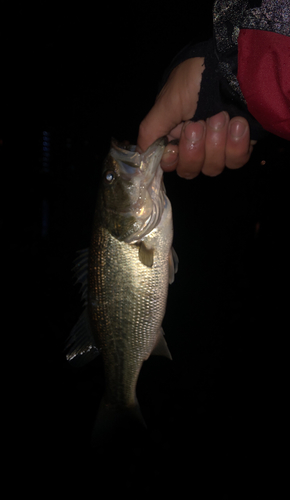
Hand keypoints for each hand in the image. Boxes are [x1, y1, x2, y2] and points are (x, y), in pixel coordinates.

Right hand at [137, 58, 255, 178]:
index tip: (174, 147)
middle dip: (195, 148)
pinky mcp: (241, 145)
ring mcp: (219, 147)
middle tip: (198, 123)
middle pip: (190, 170)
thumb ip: (150, 131)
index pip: (170, 165)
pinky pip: (236, 160)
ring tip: (221, 116)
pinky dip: (236, 143)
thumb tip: (139, 154)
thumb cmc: (196, 80)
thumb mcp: (166, 103)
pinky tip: (237, 123)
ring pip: (212, 167)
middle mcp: (196, 145)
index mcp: (175, 136)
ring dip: (215, 141)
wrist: (234, 68)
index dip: (172, 160)